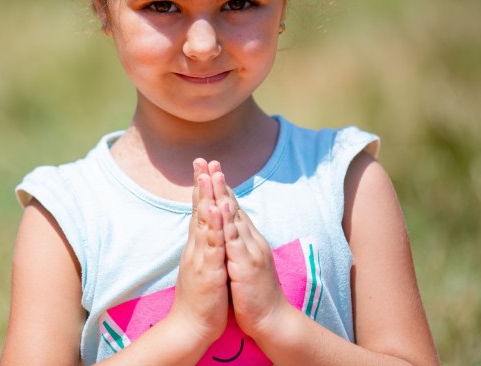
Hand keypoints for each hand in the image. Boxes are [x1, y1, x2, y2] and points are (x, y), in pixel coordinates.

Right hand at [168, 159, 229, 344]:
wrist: (192, 326)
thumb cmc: (201, 296)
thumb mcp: (204, 263)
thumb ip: (204, 244)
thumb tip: (206, 227)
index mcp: (200, 244)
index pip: (201, 209)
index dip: (202, 187)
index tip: (204, 165)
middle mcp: (197, 246)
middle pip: (199, 209)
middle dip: (201, 183)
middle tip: (201, 160)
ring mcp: (201, 256)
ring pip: (203, 222)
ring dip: (206, 198)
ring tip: (207, 176)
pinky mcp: (208, 270)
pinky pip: (210, 245)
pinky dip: (212, 227)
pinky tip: (214, 211)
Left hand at [209, 161, 291, 340]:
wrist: (271, 320)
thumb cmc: (253, 294)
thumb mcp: (242, 263)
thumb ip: (236, 245)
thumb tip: (228, 231)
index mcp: (246, 240)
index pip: (232, 209)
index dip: (221, 188)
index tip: (210, 169)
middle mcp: (250, 240)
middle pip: (232, 206)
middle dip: (220, 183)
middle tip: (209, 161)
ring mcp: (249, 250)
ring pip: (234, 217)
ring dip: (223, 195)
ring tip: (214, 174)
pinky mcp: (246, 264)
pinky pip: (234, 240)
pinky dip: (226, 222)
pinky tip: (220, 208)